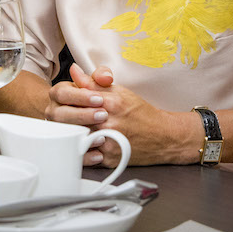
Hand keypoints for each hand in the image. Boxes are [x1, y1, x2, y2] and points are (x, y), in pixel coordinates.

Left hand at [47, 64, 192, 165]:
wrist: (164, 136)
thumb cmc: (141, 113)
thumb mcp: (118, 92)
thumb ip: (93, 82)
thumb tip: (75, 72)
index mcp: (109, 103)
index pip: (75, 98)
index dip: (69, 99)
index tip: (69, 101)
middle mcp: (108, 123)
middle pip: (73, 119)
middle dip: (69, 116)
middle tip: (69, 115)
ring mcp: (108, 143)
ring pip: (78, 137)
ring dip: (75, 133)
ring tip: (77, 128)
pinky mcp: (109, 159)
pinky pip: (87, 155)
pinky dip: (84, 149)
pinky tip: (87, 142)